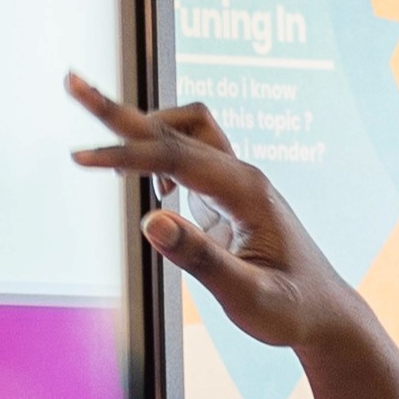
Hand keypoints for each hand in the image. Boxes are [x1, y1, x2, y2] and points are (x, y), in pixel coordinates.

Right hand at [68, 77, 369, 358]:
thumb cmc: (292, 309)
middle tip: (72, 82)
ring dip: (146, 126)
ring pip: (186, 128)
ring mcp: (235, 182)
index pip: (175, 157)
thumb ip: (202, 259)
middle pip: (174, 127)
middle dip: (121, 112)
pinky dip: (160, 155)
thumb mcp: (248, 296)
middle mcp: (241, 175)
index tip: (80, 158)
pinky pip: (189, 153)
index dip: (126, 155)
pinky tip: (154, 190)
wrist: (326, 315)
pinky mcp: (228, 196)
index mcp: (246, 191)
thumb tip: (150, 219)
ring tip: (103, 143)